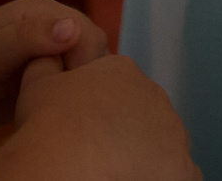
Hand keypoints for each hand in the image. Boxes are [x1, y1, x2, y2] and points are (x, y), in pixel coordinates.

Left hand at [0, 0, 108, 126]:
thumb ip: (27, 36)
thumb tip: (72, 27)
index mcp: (41, 10)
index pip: (85, 31)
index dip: (84, 61)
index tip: (66, 90)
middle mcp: (54, 24)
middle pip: (94, 48)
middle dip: (85, 75)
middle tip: (62, 103)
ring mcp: (57, 48)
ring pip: (92, 65)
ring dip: (83, 85)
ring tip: (59, 107)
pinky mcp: (57, 71)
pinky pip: (81, 80)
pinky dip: (78, 94)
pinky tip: (60, 109)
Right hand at [0, 54, 196, 180]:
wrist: (70, 165)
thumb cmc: (49, 124)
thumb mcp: (37, 83)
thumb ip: (47, 64)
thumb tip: (51, 52)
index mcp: (122, 71)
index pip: (115, 87)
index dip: (97, 110)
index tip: (81, 128)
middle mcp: (156, 97)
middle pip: (141, 114)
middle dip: (122, 131)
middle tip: (95, 152)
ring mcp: (174, 132)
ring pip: (160, 144)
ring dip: (143, 156)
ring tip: (111, 171)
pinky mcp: (184, 168)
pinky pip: (175, 173)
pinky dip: (158, 178)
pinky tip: (130, 179)